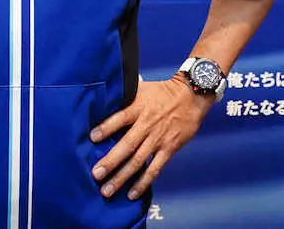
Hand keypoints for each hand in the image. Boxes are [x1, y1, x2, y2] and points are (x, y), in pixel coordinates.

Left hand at [89, 76, 212, 199]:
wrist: (191, 96)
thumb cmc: (162, 92)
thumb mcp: (142, 88)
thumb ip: (124, 95)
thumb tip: (104, 96)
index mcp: (138, 107)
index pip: (120, 118)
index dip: (106, 128)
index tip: (92, 138)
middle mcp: (147, 125)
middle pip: (127, 145)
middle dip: (110, 161)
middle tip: (95, 175)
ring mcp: (158, 139)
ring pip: (138, 161)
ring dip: (122, 177)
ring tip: (107, 190)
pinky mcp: (169, 149)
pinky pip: (154, 169)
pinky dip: (142, 182)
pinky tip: (131, 193)